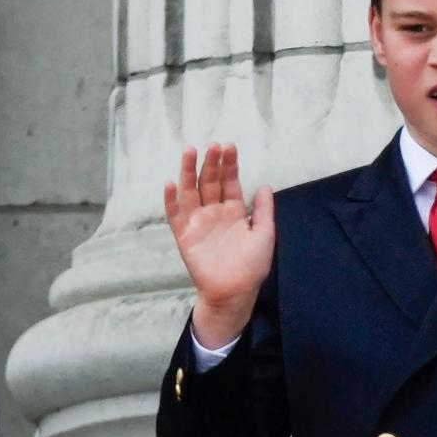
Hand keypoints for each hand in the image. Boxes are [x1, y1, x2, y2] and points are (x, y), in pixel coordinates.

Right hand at [164, 143, 274, 346]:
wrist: (235, 291)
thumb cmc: (252, 265)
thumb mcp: (264, 234)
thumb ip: (263, 210)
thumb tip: (265, 186)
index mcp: (233, 212)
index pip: (229, 182)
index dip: (229, 165)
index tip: (230, 147)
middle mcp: (214, 213)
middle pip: (209, 182)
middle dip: (211, 163)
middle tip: (213, 145)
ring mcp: (198, 223)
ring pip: (190, 192)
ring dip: (188, 172)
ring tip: (189, 152)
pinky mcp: (184, 236)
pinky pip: (175, 215)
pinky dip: (171, 200)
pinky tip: (171, 183)